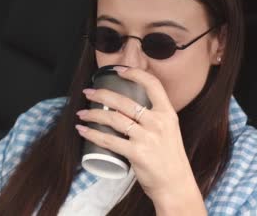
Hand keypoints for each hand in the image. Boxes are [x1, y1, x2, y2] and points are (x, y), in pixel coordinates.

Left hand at [75, 67, 205, 214]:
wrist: (175, 185)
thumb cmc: (168, 157)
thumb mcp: (168, 130)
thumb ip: (153, 117)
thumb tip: (129, 105)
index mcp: (167, 113)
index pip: (152, 85)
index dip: (134, 74)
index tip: (118, 71)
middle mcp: (158, 122)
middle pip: (124, 101)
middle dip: (101, 95)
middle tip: (87, 92)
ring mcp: (147, 138)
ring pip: (113, 119)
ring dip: (93, 114)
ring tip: (81, 113)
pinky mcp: (137, 153)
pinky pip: (108, 140)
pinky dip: (92, 134)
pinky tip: (82, 130)